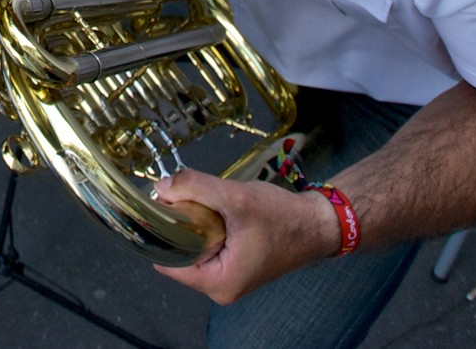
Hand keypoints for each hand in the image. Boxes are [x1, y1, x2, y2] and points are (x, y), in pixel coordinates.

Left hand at [149, 168, 339, 304]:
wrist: (318, 224)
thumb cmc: (283, 218)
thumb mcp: (237, 198)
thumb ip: (196, 188)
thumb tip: (161, 186)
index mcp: (219, 283)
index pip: (169, 262)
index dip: (160, 232)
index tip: (157, 205)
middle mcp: (221, 288)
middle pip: (179, 254)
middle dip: (179, 225)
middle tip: (183, 196)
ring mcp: (228, 278)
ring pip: (193, 247)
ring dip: (194, 223)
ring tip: (206, 201)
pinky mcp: (234, 265)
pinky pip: (207, 246)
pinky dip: (207, 226)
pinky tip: (217, 209)